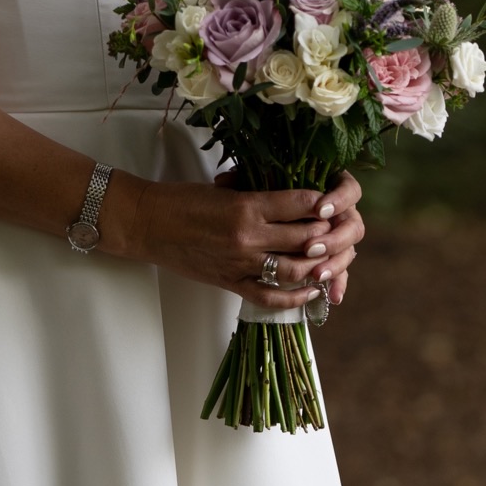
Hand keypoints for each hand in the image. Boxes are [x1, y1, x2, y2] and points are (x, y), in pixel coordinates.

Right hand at [112, 171, 365, 311]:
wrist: (147, 223)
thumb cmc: (181, 200)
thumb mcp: (223, 188)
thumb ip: (257, 193)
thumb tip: (291, 196)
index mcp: (246, 205)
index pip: (300, 203)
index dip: (322, 203)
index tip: (333, 202)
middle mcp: (248, 237)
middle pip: (303, 238)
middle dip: (326, 234)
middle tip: (339, 230)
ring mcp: (240, 263)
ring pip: (293, 270)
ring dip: (316, 266)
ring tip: (329, 258)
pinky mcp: (229, 282)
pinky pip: (269, 296)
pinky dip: (294, 297)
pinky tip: (310, 291)